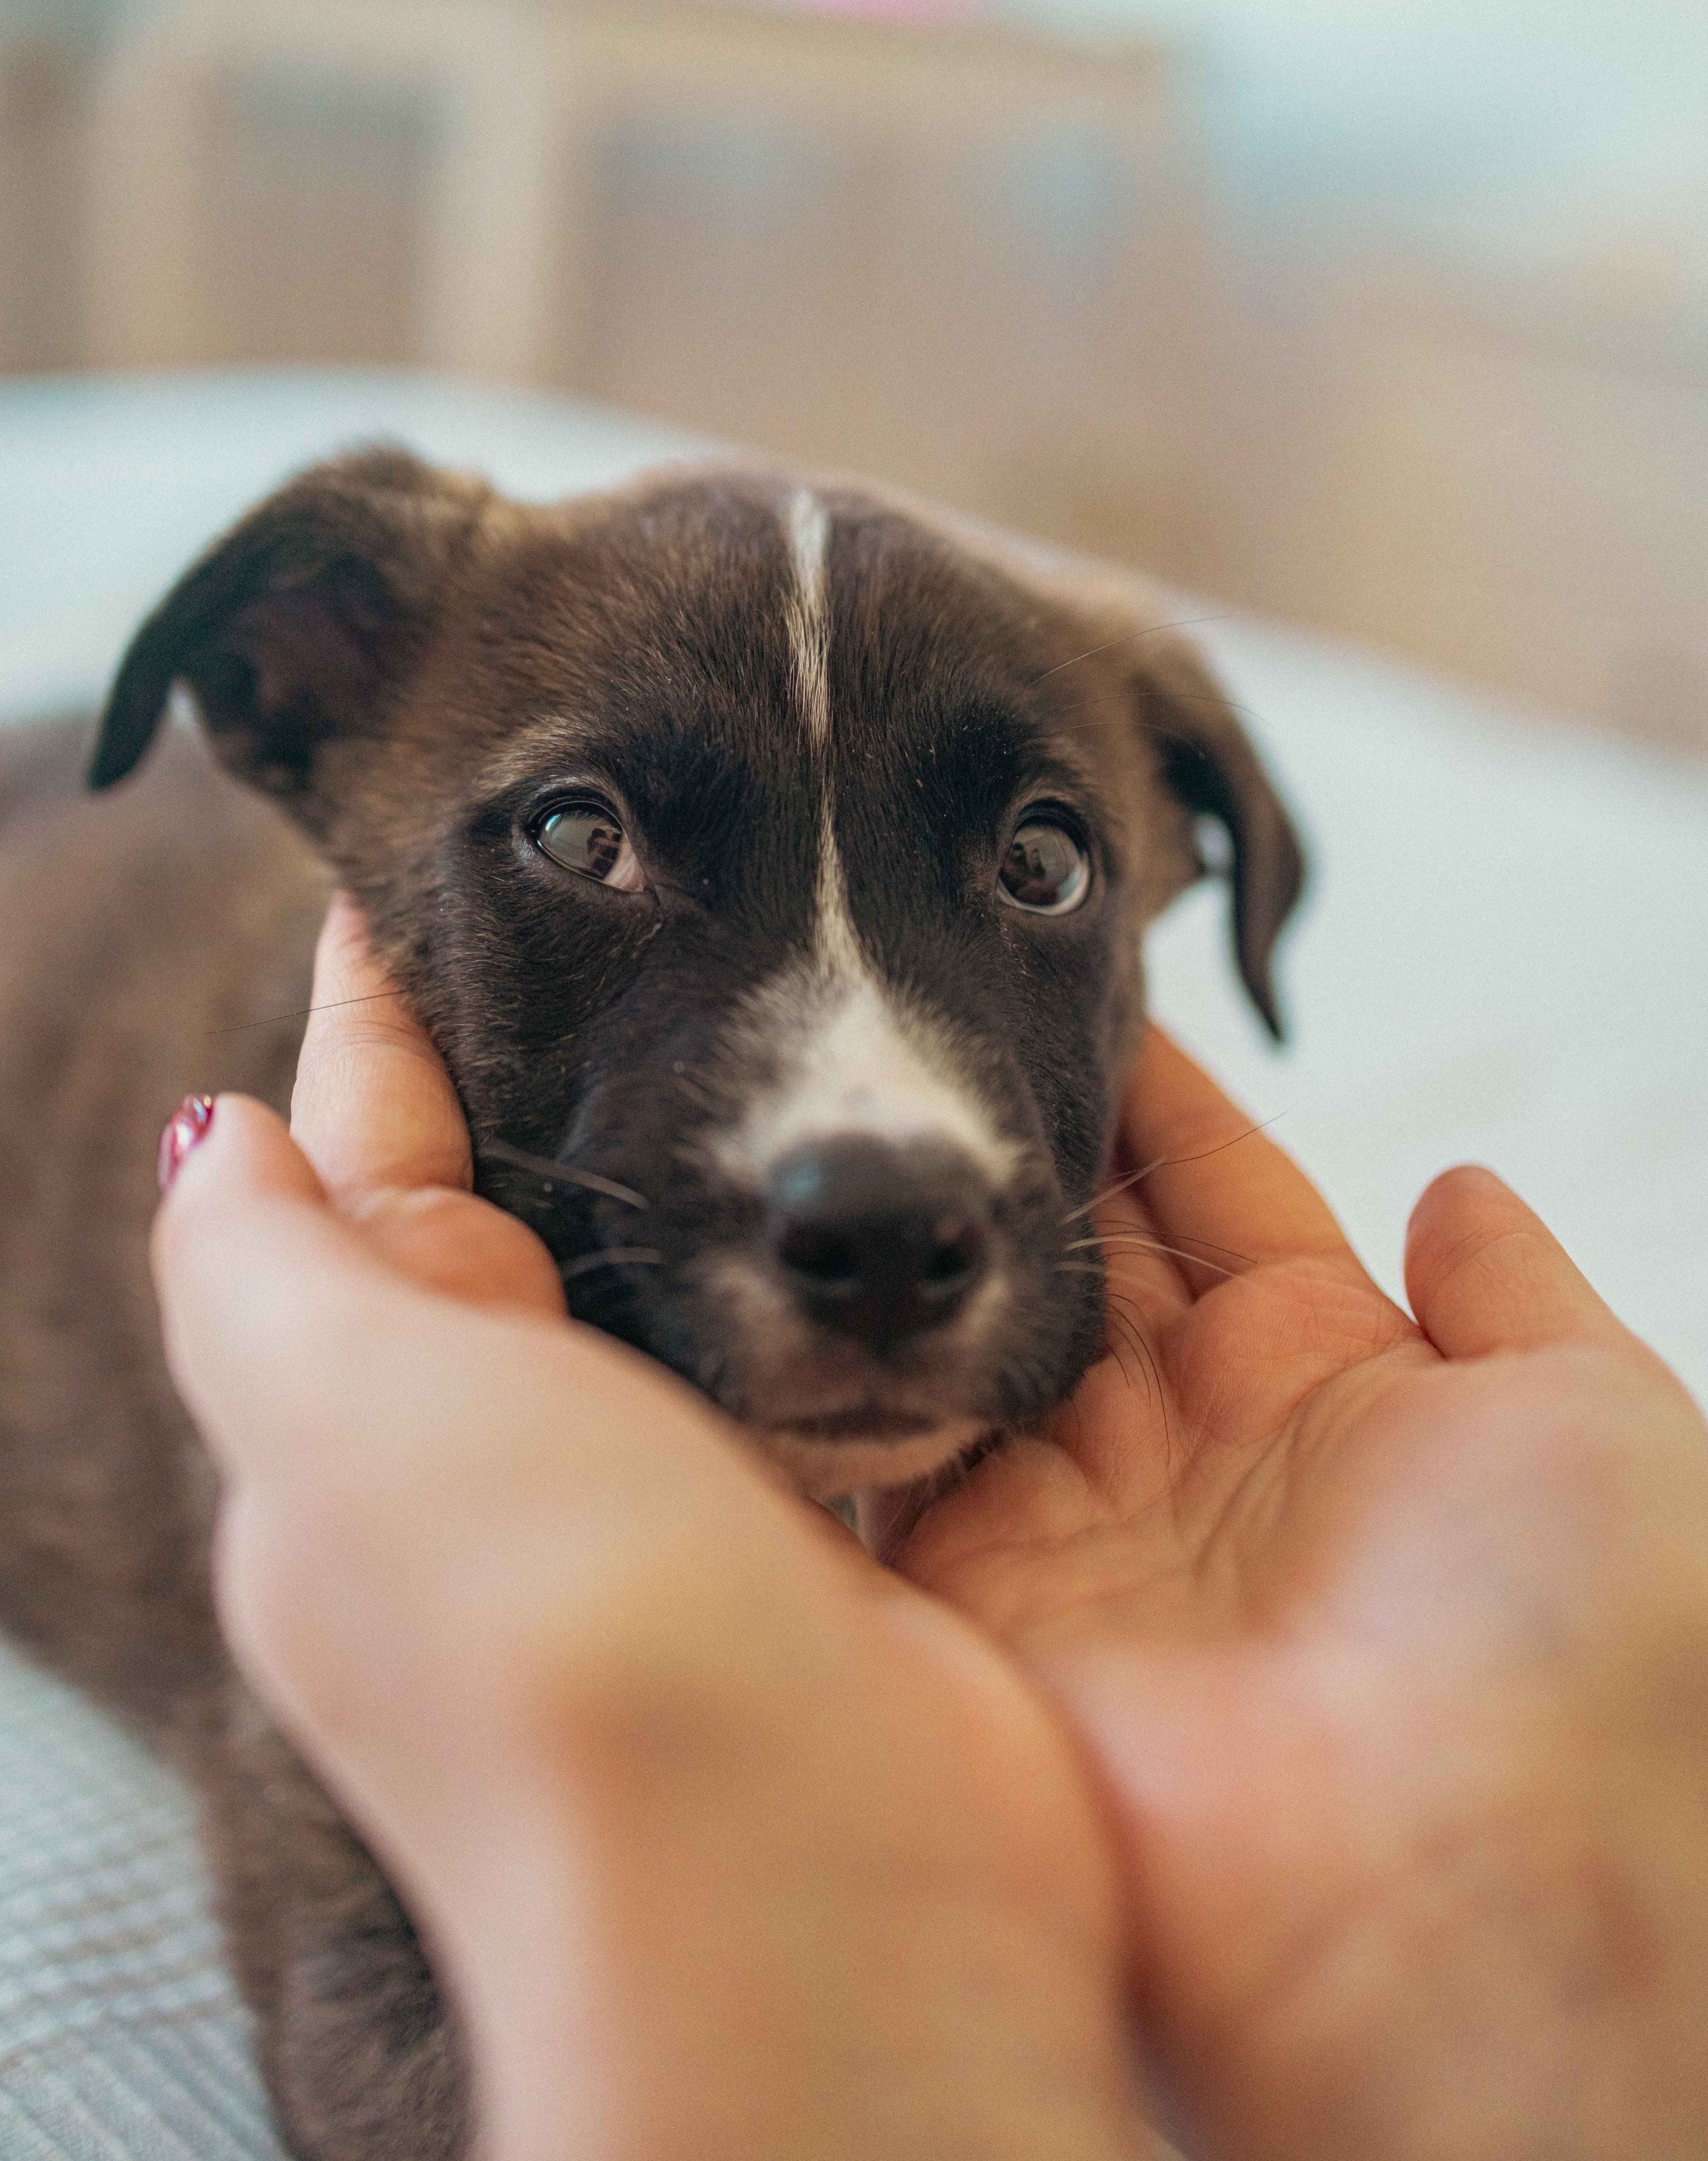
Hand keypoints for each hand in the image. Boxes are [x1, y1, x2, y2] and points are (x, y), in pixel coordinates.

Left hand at [154, 901, 1148, 2160]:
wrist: (810, 1894)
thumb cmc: (553, 1643)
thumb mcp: (341, 1415)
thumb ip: (263, 1263)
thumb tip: (203, 1133)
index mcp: (385, 1403)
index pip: (372, 1152)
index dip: (393, 1011)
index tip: (436, 879)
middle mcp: (528, 1455)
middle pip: (538, 1207)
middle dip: (579, 1070)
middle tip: (665, 914)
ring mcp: (694, 1502)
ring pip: (704, 1274)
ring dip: (738, 1164)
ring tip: (791, 1010)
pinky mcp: (851, 1537)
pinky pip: (845, 1349)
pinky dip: (863, 1262)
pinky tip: (906, 1175)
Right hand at [897, 1029, 1707, 2159]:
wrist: (1470, 1909)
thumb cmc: (1588, 1664)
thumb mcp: (1603, 1422)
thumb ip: (1515, 1298)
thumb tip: (1462, 1184)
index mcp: (1337, 1389)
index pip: (1214, 1198)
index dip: (1148, 1097)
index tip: (1077, 992)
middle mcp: (1192, 1457)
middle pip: (1067, 1260)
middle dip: (1000, 1150)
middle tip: (919, 1027)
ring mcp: (1074, 1536)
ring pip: (955, 1345)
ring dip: (904, 1249)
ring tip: (836, 1119)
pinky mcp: (969, 1621)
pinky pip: (868, 1479)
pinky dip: (822, 1387)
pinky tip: (781, 1272)